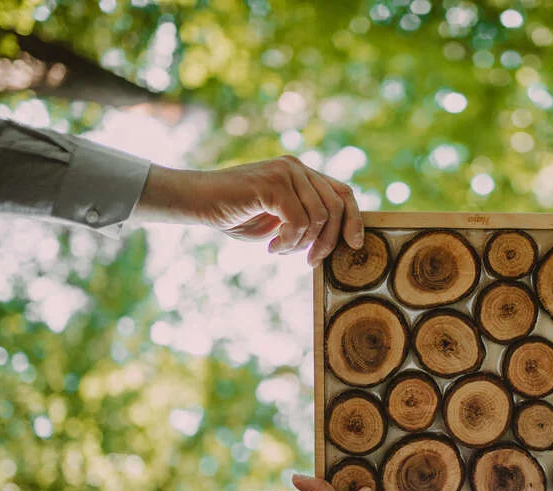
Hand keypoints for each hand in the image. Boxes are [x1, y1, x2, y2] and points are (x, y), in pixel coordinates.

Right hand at [138, 158, 363, 265]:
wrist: (198, 201)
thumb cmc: (236, 214)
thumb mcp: (278, 220)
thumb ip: (305, 222)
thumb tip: (336, 241)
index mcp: (302, 174)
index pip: (343, 193)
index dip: (354, 219)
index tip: (354, 245)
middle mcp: (297, 168)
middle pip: (336, 206)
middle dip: (328, 241)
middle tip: (310, 262)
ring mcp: (286, 172)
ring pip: (318, 217)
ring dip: (301, 244)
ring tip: (280, 250)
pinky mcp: (273, 183)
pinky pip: (298, 221)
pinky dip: (288, 241)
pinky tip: (271, 246)